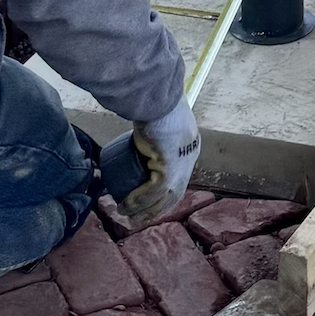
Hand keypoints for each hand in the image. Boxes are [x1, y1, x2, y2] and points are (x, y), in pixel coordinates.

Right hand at [117, 94, 200, 225]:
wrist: (156, 96)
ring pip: (162, 197)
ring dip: (144, 211)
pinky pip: (152, 191)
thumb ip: (152, 124)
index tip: (152, 204)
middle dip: (157, 210)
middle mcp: (189, 159)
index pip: (180, 178)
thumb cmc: (155, 102)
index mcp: (190, 148)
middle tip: (139, 219)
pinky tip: (124, 207)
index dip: (167, 195)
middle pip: (174, 193)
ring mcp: (181, 165)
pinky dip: (137, 201)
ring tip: (127, 217)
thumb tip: (137, 129)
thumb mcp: (159, 118)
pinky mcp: (168, 167)